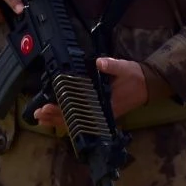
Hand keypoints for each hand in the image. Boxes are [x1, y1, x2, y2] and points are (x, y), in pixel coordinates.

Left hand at [34, 57, 153, 132]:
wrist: (147, 85)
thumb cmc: (135, 77)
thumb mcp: (125, 67)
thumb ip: (112, 65)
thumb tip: (99, 63)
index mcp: (105, 104)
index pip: (78, 112)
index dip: (61, 111)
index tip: (47, 107)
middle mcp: (100, 113)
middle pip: (74, 121)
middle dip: (54, 118)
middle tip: (38, 114)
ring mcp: (100, 115)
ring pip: (76, 123)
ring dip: (58, 119)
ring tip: (42, 118)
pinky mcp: (100, 113)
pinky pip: (81, 120)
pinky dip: (67, 119)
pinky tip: (57, 117)